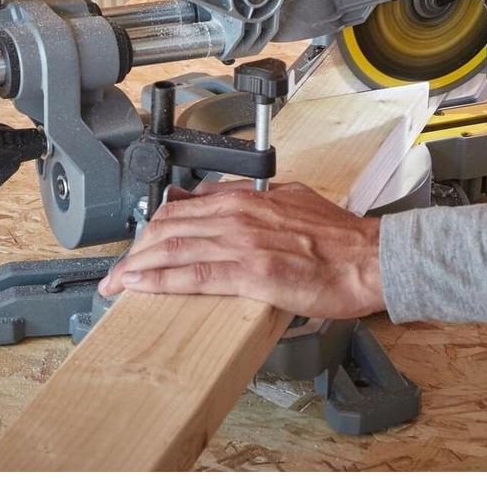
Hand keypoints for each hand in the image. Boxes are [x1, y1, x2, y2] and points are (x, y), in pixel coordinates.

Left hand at [97, 182, 385, 318]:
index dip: (152, 229)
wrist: (369, 258)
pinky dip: (159, 281)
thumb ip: (251, 199)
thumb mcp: (290, 198)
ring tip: (116, 284)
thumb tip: (217, 197)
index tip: (138, 246)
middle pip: (168, 228)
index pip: (182, 208)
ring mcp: (242, 243)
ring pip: (173, 250)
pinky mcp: (250, 274)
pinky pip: (193, 276)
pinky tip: (140, 288)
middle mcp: (237, 216)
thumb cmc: (339, 237)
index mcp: (246, 199)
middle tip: (117, 271)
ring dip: (137, 267)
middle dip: (135, 251)